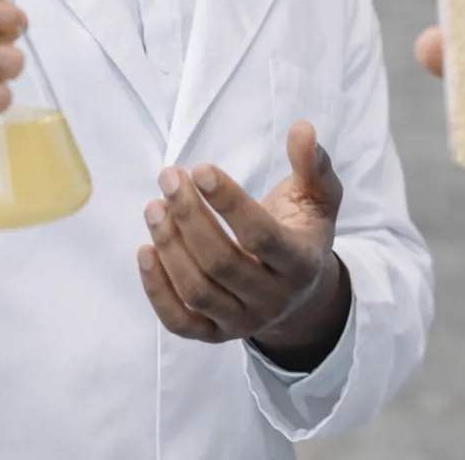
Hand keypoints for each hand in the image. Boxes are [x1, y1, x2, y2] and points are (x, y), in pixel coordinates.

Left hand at [138, 122, 350, 371]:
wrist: (301, 294)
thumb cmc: (303, 234)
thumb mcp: (319, 199)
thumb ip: (313, 165)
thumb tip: (302, 129)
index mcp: (301, 262)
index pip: (261, 235)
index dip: (229, 202)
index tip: (199, 169)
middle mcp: (272, 298)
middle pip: (222, 262)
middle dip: (189, 216)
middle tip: (169, 178)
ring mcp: (242, 321)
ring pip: (198, 291)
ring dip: (169, 247)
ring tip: (153, 207)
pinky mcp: (215, 335)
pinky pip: (179, 322)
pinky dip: (156, 290)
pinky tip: (145, 251)